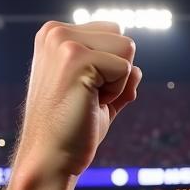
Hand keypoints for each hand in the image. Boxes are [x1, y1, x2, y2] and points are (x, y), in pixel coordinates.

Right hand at [17, 20, 141, 178]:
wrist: (51, 157)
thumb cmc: (73, 131)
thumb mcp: (98, 96)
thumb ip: (117, 78)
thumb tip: (138, 70)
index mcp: (56, 35)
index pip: (113, 33)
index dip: (111, 70)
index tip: (85, 92)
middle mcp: (55, 32)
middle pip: (124, 38)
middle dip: (118, 73)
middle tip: (89, 98)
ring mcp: (63, 42)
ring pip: (128, 49)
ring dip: (118, 83)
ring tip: (88, 100)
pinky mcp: (76, 58)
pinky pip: (126, 69)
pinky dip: (117, 93)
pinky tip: (89, 104)